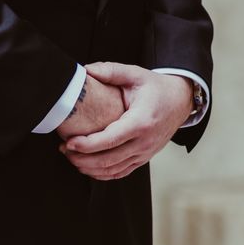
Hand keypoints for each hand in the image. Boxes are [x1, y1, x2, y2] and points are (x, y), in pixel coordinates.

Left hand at [60, 62, 193, 180]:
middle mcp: (145, 141)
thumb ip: (110, 71)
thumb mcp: (135, 74)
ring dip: (90, 168)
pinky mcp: (144, 158)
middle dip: (82, 158)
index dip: (87, 145)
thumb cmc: (155, 87)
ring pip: (114, 170)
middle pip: (109, 160)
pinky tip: (87, 167)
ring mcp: (146, 153)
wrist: (180, 100)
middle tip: (63, 150)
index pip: (110, 139)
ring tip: (71, 158)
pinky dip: (103, 174)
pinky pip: (122, 172)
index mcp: (141, 121)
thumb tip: (85, 69)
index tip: (68, 142)